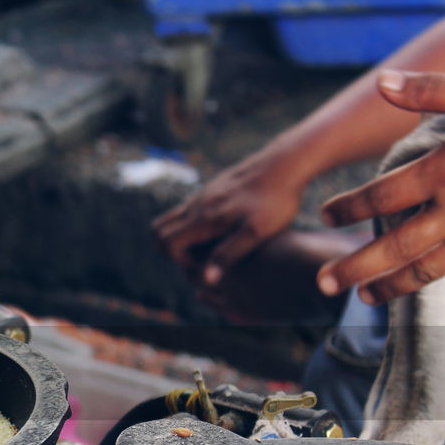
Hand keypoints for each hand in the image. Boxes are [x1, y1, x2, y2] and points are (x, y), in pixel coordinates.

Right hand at [152, 148, 308, 285]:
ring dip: (180, 238)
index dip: (178, 260)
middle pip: (159, 230)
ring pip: (172, 219)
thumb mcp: (256, 233)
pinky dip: (191, 227)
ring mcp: (202, 195)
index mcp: (204, 218)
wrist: (285, 163)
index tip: (203, 265)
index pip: (166, 242)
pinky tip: (221, 231)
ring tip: (209, 248)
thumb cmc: (275, 201)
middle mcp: (197, 205)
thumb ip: (228, 255)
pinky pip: (187, 211)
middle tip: (200, 259)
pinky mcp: (211, 190)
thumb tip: (205, 280)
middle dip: (171, 250)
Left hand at [318, 70, 444, 303]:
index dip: (349, 207)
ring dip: (390, 287)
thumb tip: (381, 82)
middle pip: (394, 247)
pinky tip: (416, 281)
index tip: (326, 215)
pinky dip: (433, 277)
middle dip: (354, 268)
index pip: (381, 196)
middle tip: (323, 284)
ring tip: (363, 298)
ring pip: (426, 269)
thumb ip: (432, 91)